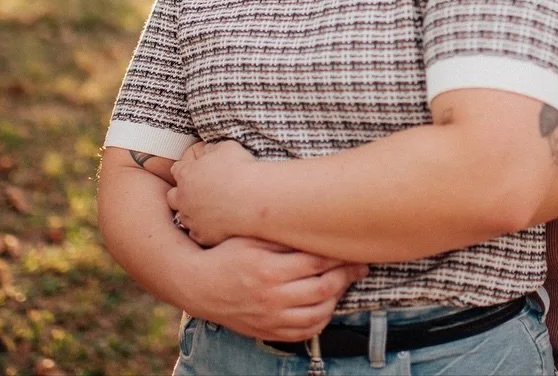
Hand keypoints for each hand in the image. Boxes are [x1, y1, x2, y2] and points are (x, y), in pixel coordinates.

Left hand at [168, 140, 258, 245]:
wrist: (256, 199)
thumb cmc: (242, 170)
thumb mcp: (226, 148)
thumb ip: (211, 149)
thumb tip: (207, 150)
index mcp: (186, 174)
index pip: (177, 170)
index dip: (187, 170)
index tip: (197, 172)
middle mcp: (183, 198)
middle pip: (173, 196)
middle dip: (183, 194)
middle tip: (200, 192)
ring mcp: (192, 219)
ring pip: (184, 217)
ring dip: (193, 213)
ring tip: (212, 210)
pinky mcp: (202, 236)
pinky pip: (197, 234)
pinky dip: (204, 230)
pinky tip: (218, 224)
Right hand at [187, 237, 366, 340]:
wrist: (198, 285)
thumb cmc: (226, 254)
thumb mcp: (250, 237)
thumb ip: (281, 234)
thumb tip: (315, 227)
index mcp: (269, 269)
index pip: (317, 262)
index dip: (340, 256)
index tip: (354, 249)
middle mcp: (271, 296)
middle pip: (324, 288)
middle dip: (347, 276)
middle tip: (359, 267)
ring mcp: (270, 317)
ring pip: (319, 313)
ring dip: (337, 298)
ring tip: (343, 284)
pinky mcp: (268, 331)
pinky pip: (304, 332)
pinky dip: (321, 320)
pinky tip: (326, 305)